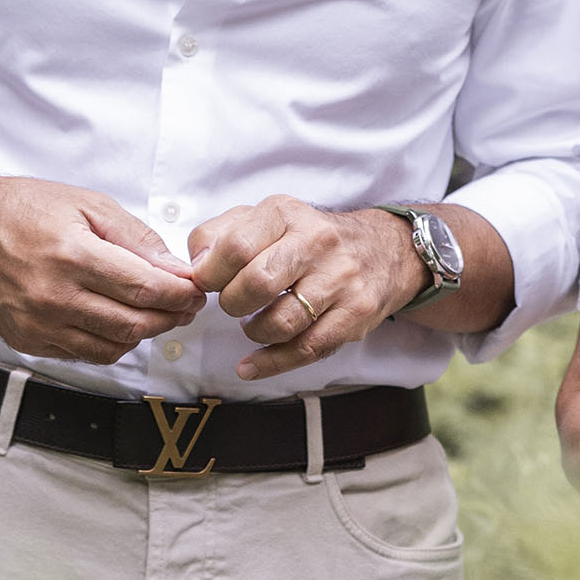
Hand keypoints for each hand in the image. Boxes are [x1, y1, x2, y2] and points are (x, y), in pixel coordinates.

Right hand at [0, 173, 203, 363]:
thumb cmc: (22, 208)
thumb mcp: (87, 204)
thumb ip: (135, 238)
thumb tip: (176, 269)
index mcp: (72, 256)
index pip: (146, 289)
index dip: (181, 294)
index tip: (195, 290)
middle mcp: (53, 296)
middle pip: (135, 324)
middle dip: (170, 316)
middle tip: (184, 304)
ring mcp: (38, 324)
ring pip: (114, 347)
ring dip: (143, 332)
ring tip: (154, 311)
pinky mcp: (27, 340)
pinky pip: (85, 355)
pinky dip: (111, 343)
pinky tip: (117, 320)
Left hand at [187, 198, 421, 381]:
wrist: (385, 250)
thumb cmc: (312, 238)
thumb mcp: (269, 218)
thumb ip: (222, 233)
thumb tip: (195, 265)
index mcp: (288, 214)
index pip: (235, 246)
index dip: (210, 273)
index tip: (207, 284)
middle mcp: (318, 243)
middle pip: (257, 284)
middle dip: (232, 304)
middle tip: (233, 304)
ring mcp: (341, 280)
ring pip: (281, 322)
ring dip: (254, 331)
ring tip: (253, 324)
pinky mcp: (356, 314)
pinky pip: (306, 349)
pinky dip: (271, 363)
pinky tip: (251, 364)